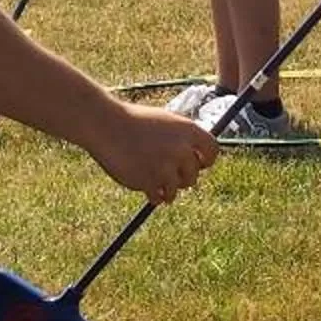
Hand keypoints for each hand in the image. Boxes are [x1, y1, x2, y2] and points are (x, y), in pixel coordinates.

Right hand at [92, 100, 217, 201]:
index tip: (197, 164)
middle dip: (181, 177)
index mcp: (189, 130)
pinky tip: (140, 181)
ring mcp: (166, 167)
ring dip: (165, 188)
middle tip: (164, 171)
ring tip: (150, 176)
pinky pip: (158, 198)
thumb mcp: (165, 121)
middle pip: (193, 176)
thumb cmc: (134, 122)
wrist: (107, 125)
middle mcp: (181, 150)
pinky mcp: (150, 182)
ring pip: (176, 190)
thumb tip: (196, 158)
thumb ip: (182, 139)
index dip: (205, 161)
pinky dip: (151, 195)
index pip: (213, 151)